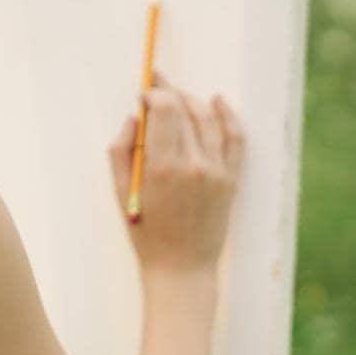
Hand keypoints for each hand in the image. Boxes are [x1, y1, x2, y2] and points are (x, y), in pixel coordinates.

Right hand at [107, 70, 244, 274]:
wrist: (182, 268)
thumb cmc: (145, 232)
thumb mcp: (120, 192)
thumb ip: (121, 150)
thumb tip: (133, 118)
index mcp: (162, 167)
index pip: (165, 109)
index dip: (154, 93)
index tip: (144, 94)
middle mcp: (193, 165)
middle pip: (186, 109)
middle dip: (169, 91)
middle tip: (157, 85)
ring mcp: (217, 172)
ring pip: (209, 118)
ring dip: (192, 99)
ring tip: (179, 94)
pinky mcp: (231, 180)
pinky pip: (235, 139)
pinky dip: (228, 116)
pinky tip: (219, 100)